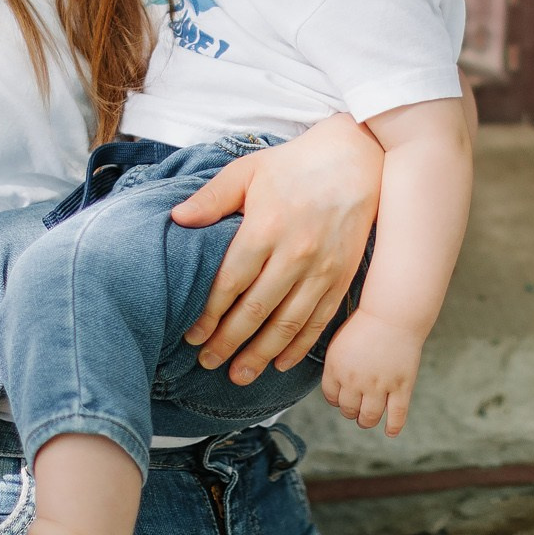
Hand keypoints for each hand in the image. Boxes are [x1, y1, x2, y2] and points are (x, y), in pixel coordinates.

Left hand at [171, 114, 381, 382]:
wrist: (357, 159)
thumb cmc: (294, 165)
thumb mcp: (248, 170)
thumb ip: (212, 197)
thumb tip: (176, 219)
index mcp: (266, 226)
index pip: (230, 283)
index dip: (208, 315)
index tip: (191, 336)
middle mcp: (295, 253)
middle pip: (256, 311)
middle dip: (228, 343)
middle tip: (207, 362)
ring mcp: (322, 268)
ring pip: (287, 323)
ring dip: (261, 354)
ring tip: (239, 375)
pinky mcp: (342, 277)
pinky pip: (319, 321)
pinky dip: (299, 346)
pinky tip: (280, 362)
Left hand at [319, 310, 424, 434]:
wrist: (393, 313)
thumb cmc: (366, 322)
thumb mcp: (339, 341)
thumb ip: (335, 365)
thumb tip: (333, 387)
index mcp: (336, 369)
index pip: (331, 397)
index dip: (337, 400)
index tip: (342, 398)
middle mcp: (355, 381)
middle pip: (348, 410)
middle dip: (351, 411)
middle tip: (356, 409)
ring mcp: (379, 386)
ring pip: (369, 417)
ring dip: (366, 421)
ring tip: (367, 419)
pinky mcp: (401, 386)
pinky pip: (396, 415)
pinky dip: (393, 427)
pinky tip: (390, 431)